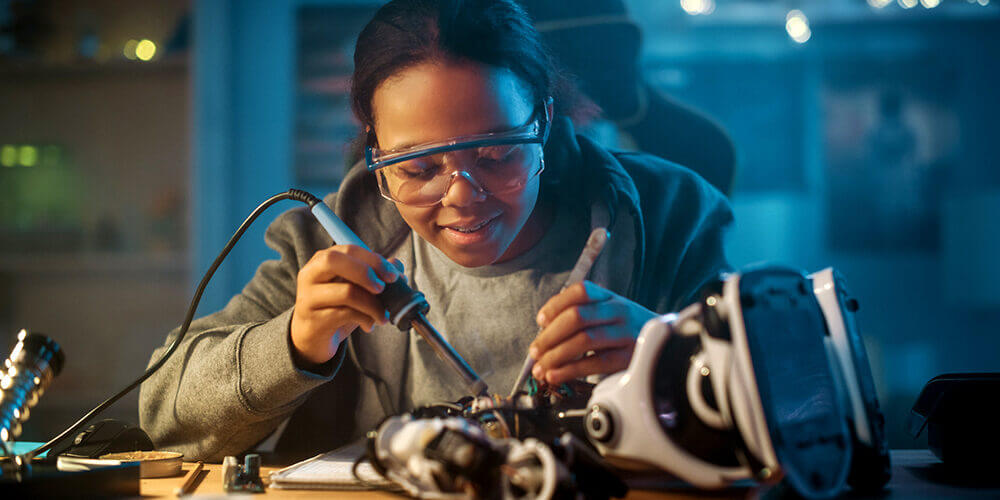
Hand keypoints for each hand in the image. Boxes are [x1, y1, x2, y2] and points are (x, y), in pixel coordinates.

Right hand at [290, 245, 401, 364]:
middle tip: (383, 288)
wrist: (313, 337)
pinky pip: (345, 314)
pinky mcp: (313, 319)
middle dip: (366, 272)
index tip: (393, 275)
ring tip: (383, 316)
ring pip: (346, 292)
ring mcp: (308, 297)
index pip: (349, 250)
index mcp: (323, 260)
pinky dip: (365, 319)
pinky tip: (370, 325)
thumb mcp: (356, 288)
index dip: (374, 260)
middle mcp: (311, 274)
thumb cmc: (336, 307)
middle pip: (335, 261)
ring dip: (373, 305)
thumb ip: (375, 274)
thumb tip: (396, 265)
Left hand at [528, 281, 654, 384]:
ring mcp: (625, 334)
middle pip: (577, 317)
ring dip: (556, 356)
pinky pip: (595, 364)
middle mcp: (619, 311)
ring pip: (584, 341)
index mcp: (609, 297)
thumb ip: (580, 316)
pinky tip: (557, 375)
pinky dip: (570, 371)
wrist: (665, 343)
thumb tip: (544, 332)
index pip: (580, 291)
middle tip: (535, 351)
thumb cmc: (626, 330)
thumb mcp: (608, 313)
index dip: (556, 304)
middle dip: (549, 336)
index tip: (540, 320)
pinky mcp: (628, 358)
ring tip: (541, 368)